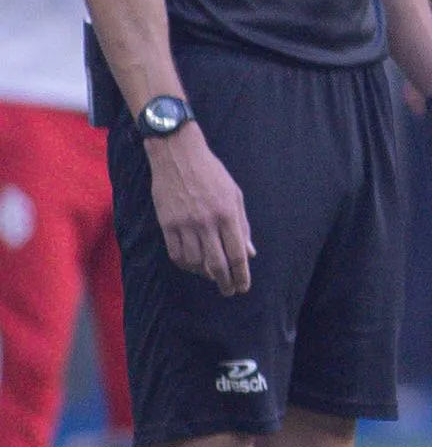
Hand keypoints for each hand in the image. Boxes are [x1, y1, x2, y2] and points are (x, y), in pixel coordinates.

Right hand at [147, 125, 254, 296]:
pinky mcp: (166, 223)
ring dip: (204, 274)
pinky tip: (192, 266)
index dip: (241, 275)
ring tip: (212, 276)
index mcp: (227, 214)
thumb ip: (242, 226)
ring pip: (194, 261)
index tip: (243, 287)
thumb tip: (250, 253)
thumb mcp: (235, 195)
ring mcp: (184, 223)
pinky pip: (175, 253)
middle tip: (229, 291)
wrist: (177, 155)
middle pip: (217, 263)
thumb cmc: (211, 173)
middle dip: (225, 282)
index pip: (236, 254)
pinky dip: (185, 264)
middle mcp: (206, 222)